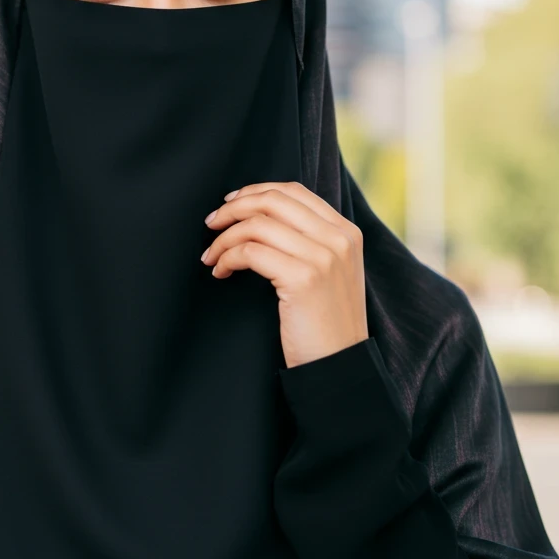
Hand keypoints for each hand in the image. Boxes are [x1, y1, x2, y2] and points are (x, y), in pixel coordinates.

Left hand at [201, 181, 367, 367]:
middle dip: (234, 207)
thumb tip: (260, 218)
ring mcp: (323, 257)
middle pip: (273, 200)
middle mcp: (338, 239)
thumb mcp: (329, 274)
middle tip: (211, 223)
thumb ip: (308, 243)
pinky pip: (250, 252)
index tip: (230, 204)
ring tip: (212, 257)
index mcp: (346, 232)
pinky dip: (228, 258)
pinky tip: (221, 272)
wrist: (339, 367)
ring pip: (257, 225)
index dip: (255, 191)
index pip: (294, 191)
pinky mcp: (304, 278)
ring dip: (224, 238)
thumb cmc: (325, 324)